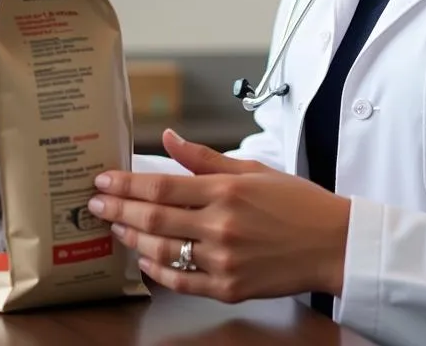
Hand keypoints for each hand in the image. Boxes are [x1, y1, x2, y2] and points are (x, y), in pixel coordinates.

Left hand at [88, 129, 350, 303]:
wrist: (332, 243)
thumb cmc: (297, 202)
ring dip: (132, 239)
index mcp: (226, 190)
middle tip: (93, 203)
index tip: (103, 180)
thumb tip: (168, 137)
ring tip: (116, 228)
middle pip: (153, 219)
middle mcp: (221, 225)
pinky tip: (144, 260)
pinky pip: (180, 282)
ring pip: (162, 252)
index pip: (162, 186)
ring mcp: (223, 260)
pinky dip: (157, 271)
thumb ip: (205, 158)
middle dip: (118, 210)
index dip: (127, 184)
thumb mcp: (253, 169)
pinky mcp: (228, 287)